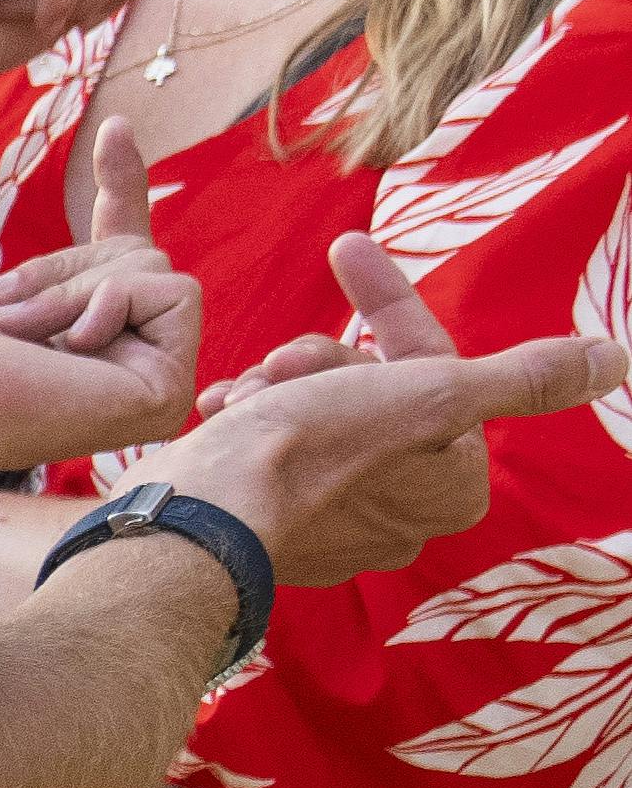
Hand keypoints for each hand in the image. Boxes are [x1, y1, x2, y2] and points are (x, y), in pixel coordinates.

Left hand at [0, 113, 201, 472]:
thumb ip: (50, 267)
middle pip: (133, 256)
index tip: (113, 128)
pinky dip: (115, 303)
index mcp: (75, 336)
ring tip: (26, 335)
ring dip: (77, 290)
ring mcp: (149, 380)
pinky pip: (174, 294)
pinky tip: (77, 348)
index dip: (120, 183)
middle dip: (65, 269)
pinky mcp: (168, 390)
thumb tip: (67, 231)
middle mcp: (118, 359)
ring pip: (150, 270)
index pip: (116, 248)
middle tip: (6, 314)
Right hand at [147, 232, 630, 589]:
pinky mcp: (272, 538)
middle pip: (374, 394)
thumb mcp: (436, 389)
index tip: (348, 249)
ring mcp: (335, 535)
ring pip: (319, 419)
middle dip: (323, 362)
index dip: (390, 306)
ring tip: (243, 397)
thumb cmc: (314, 447)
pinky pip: (274, 459)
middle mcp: (403, 522)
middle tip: (279, 367)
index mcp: (453, 489)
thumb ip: (527, 375)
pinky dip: (248, 429)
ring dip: (279, 390)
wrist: (197, 515)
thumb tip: (617, 358)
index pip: (433, 367)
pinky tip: (223, 419)